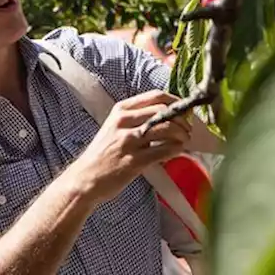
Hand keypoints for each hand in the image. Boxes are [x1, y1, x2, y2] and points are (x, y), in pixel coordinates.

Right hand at [66, 90, 191, 202]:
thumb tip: (167, 118)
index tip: (184, 109)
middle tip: (188, 128)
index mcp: (120, 110)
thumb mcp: (114, 127)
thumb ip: (137, 120)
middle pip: (163, 111)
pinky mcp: (134, 161)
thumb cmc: (103, 153)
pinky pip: (163, 151)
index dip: (175, 101)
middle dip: (181, 119)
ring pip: (165, 129)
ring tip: (186, 140)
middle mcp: (124, 122)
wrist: (85, 178)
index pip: (154, 96)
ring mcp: (128, 141)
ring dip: (181, 134)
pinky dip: (176, 149)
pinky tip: (179, 150)